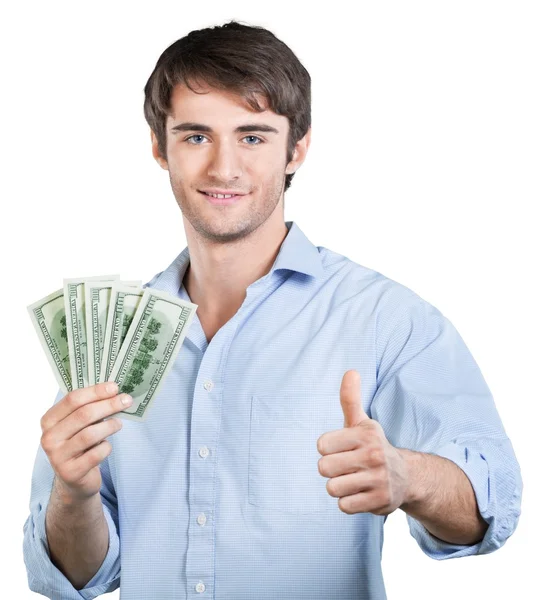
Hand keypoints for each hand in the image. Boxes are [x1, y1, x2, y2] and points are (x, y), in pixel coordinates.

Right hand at [40, 382, 131, 503]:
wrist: (74, 480)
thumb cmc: (79, 444)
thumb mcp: (78, 425)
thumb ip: (90, 408)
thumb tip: (115, 391)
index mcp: (49, 420)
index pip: (72, 399)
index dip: (96, 391)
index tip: (115, 387)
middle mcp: (49, 437)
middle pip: (83, 415)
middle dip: (109, 405)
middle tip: (127, 400)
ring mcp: (58, 457)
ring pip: (90, 434)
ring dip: (110, 426)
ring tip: (119, 423)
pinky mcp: (71, 472)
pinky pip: (96, 454)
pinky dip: (106, 447)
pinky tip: (106, 445)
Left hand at [317, 370, 408, 515]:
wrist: (407, 477)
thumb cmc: (373, 446)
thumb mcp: (362, 423)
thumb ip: (350, 399)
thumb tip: (350, 371)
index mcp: (365, 434)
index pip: (321, 445)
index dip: (327, 449)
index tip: (342, 448)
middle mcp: (373, 456)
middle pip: (324, 468)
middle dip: (332, 470)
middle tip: (347, 467)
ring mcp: (378, 479)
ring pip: (333, 488)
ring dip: (340, 487)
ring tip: (354, 480)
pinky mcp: (379, 501)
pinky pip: (344, 506)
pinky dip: (348, 502)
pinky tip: (361, 493)